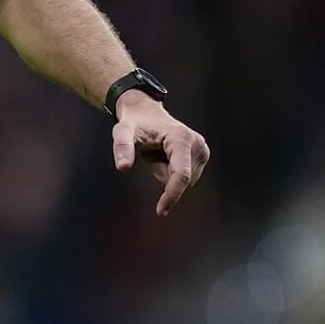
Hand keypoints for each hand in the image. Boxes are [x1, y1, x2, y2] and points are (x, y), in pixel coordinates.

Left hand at [112, 93, 210, 216]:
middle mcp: (197, 144)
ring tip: (158, 151)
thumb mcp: (122, 132)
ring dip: (166, 172)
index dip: (171, 195)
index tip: (160, 212)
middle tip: (151, 151)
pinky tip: (165, 154)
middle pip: (179, 179)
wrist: (146, 111)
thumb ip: (122, 147)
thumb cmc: (133, 122)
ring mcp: (202, 149)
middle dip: (161, 172)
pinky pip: (186, 176)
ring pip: (183, 180)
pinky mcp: (203, 154)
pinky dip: (172, 170)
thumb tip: (123, 168)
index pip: (180, 175)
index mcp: (181, 139)